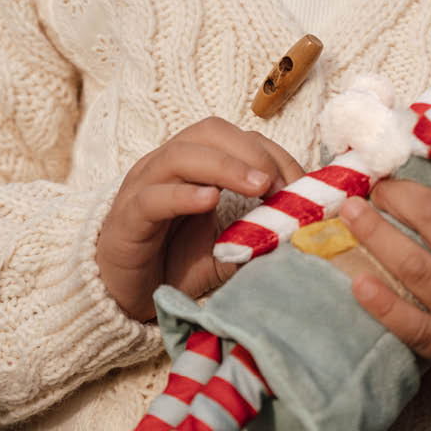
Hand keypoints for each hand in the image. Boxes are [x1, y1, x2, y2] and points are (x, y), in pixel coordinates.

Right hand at [97, 117, 304, 321]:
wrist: (126, 296)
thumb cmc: (176, 264)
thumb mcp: (229, 249)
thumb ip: (259, 236)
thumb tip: (303, 233)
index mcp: (196, 165)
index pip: (237, 138)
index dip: (273, 154)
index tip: (302, 185)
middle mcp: (168, 166)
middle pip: (209, 133)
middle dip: (252, 152)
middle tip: (280, 183)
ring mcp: (143, 187)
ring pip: (181, 156)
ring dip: (225, 167)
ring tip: (259, 186)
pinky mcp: (126, 218)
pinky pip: (153, 197)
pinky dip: (183, 196)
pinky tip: (210, 202)